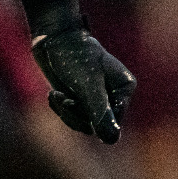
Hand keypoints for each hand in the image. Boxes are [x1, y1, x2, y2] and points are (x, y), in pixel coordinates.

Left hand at [30, 28, 135, 142]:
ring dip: (67, 112)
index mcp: (124, 88)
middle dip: (76, 115)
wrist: (52, 38)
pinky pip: (74, 116)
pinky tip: (53, 94)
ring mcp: (98, 98)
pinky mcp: (82, 98)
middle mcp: (114, 95)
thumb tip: (112, 140)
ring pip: (84, 123)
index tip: (71, 101)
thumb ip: (100, 111)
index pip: (114, 121)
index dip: (93, 118)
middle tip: (62, 99)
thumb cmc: (74, 55)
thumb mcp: (88, 85)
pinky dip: (62, 108)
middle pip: (99, 125)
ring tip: (54, 95)